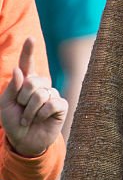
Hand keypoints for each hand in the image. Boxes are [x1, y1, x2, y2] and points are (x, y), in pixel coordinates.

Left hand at [0, 38, 67, 157]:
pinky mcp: (61, 106)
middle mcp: (40, 86)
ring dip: (31, 110)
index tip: (30, 38)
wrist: (25, 140)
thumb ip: (11, 87)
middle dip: (23, 98)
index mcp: (25, 82)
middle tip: (21, 109)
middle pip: (33, 81)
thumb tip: (20, 70)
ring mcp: (52, 95)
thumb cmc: (13, 121)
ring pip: (42, 94)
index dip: (28, 51)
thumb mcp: (5, 104)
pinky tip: (40, 119)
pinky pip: (52, 103)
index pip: (27, 64)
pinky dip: (42, 113)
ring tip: (29, 118)